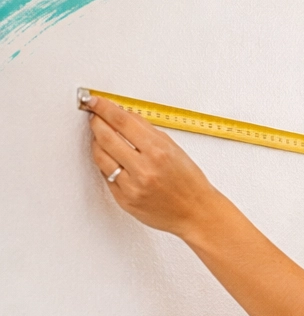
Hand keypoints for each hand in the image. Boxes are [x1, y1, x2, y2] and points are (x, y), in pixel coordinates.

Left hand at [84, 96, 223, 236]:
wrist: (197, 214)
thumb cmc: (190, 183)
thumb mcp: (175, 150)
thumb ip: (148, 132)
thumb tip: (124, 115)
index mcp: (158, 152)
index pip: (122, 121)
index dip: (103, 107)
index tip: (95, 101)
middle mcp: (143, 169)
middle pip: (105, 136)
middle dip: (96, 122)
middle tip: (95, 116)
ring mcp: (131, 186)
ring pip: (99, 155)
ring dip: (97, 142)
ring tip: (102, 138)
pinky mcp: (124, 199)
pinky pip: (105, 175)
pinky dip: (106, 164)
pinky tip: (112, 159)